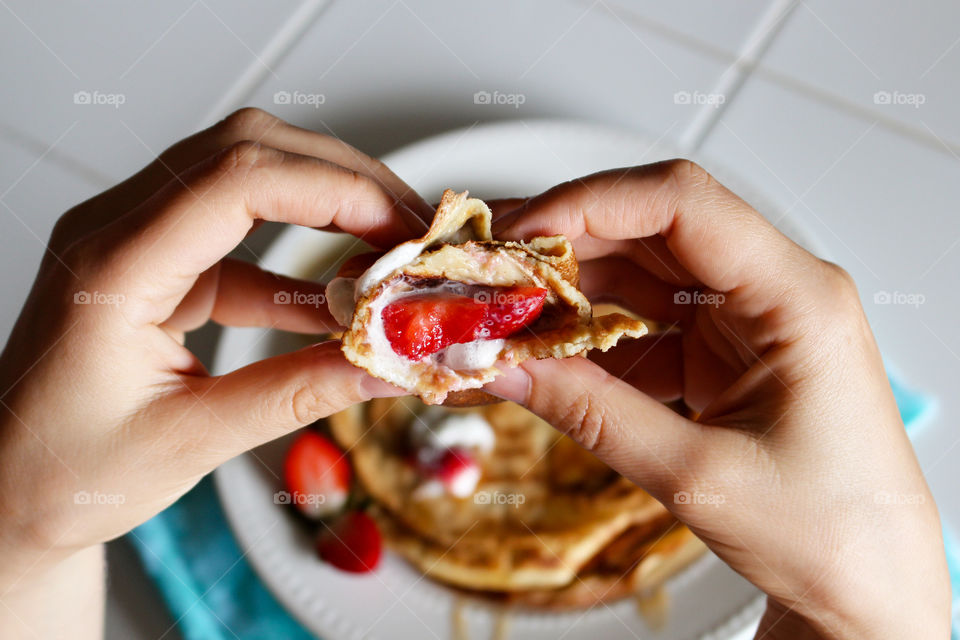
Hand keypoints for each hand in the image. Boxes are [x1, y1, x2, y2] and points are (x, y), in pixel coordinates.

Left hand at [0, 108, 418, 637]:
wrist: (5, 493)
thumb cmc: (65, 476)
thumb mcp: (191, 441)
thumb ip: (298, 394)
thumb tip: (388, 366)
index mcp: (112, 267)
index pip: (236, 180)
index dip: (334, 190)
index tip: (401, 227)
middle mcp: (117, 231)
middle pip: (246, 151)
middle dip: (343, 180)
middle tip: (411, 227)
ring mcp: (133, 241)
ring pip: (245, 177)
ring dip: (325, 205)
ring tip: (388, 250)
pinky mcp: (156, 267)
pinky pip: (238, 238)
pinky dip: (298, 260)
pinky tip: (342, 300)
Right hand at [486, 160, 949, 638]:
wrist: (867, 587)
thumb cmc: (826, 533)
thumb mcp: (696, 475)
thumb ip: (591, 413)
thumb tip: (504, 367)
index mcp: (796, 298)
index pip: (682, 205)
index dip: (589, 203)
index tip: (518, 235)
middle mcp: (774, 291)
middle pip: (653, 229)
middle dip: (564, 245)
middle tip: (490, 271)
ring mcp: (747, 320)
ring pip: (643, 272)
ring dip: (571, 291)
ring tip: (505, 314)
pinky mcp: (724, 352)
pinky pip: (645, 320)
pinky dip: (592, 335)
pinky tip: (547, 353)